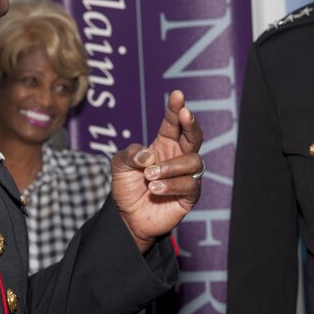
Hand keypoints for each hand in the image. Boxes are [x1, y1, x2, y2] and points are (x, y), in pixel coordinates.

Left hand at [110, 90, 203, 252]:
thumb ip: (130, 154)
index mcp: (164, 144)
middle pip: (193, 136)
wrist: (128, 218)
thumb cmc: (127, 187)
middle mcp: (178, 156)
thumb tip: (149, 156)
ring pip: (193, 161)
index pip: (173, 123)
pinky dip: (171, 184)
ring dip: (170, 166)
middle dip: (191, 123)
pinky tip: (155, 188)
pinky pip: (190, 185)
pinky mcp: (189, 195)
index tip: (177, 95)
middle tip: (185, 113)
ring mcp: (186, 176)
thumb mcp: (119, 165)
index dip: (175, 108)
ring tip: (149, 176)